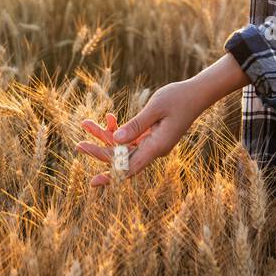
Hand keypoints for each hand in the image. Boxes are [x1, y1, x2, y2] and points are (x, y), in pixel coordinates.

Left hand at [77, 79, 209, 186]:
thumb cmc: (178, 98)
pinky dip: (118, 129)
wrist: (197, 93)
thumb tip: (115, 140)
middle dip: (99, 151)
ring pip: (123, 146)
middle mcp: (154, 149)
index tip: (93, 182)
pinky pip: (130, 138)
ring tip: (86, 123)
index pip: (130, 168)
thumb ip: (136, 125)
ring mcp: (152, 144)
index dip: (111, 176)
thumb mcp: (155, 108)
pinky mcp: (151, 136)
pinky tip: (108, 117)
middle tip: (78, 145)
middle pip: (122, 158)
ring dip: (105, 136)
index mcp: (157, 147)